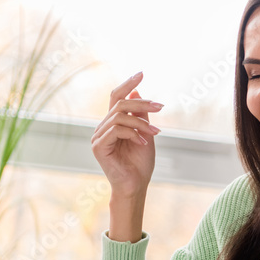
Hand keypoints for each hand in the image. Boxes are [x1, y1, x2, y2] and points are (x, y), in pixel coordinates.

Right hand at [91, 72, 163, 199]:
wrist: (135, 186)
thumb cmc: (140, 163)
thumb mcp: (145, 134)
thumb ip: (141, 115)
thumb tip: (136, 92)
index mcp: (113, 123)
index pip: (117, 97)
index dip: (128, 84)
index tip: (142, 73)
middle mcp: (103, 127)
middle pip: (120, 104)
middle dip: (142, 103)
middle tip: (161, 106)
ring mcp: (98, 136)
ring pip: (119, 116)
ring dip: (141, 122)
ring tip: (155, 133)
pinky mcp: (98, 146)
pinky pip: (116, 130)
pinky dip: (132, 134)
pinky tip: (143, 143)